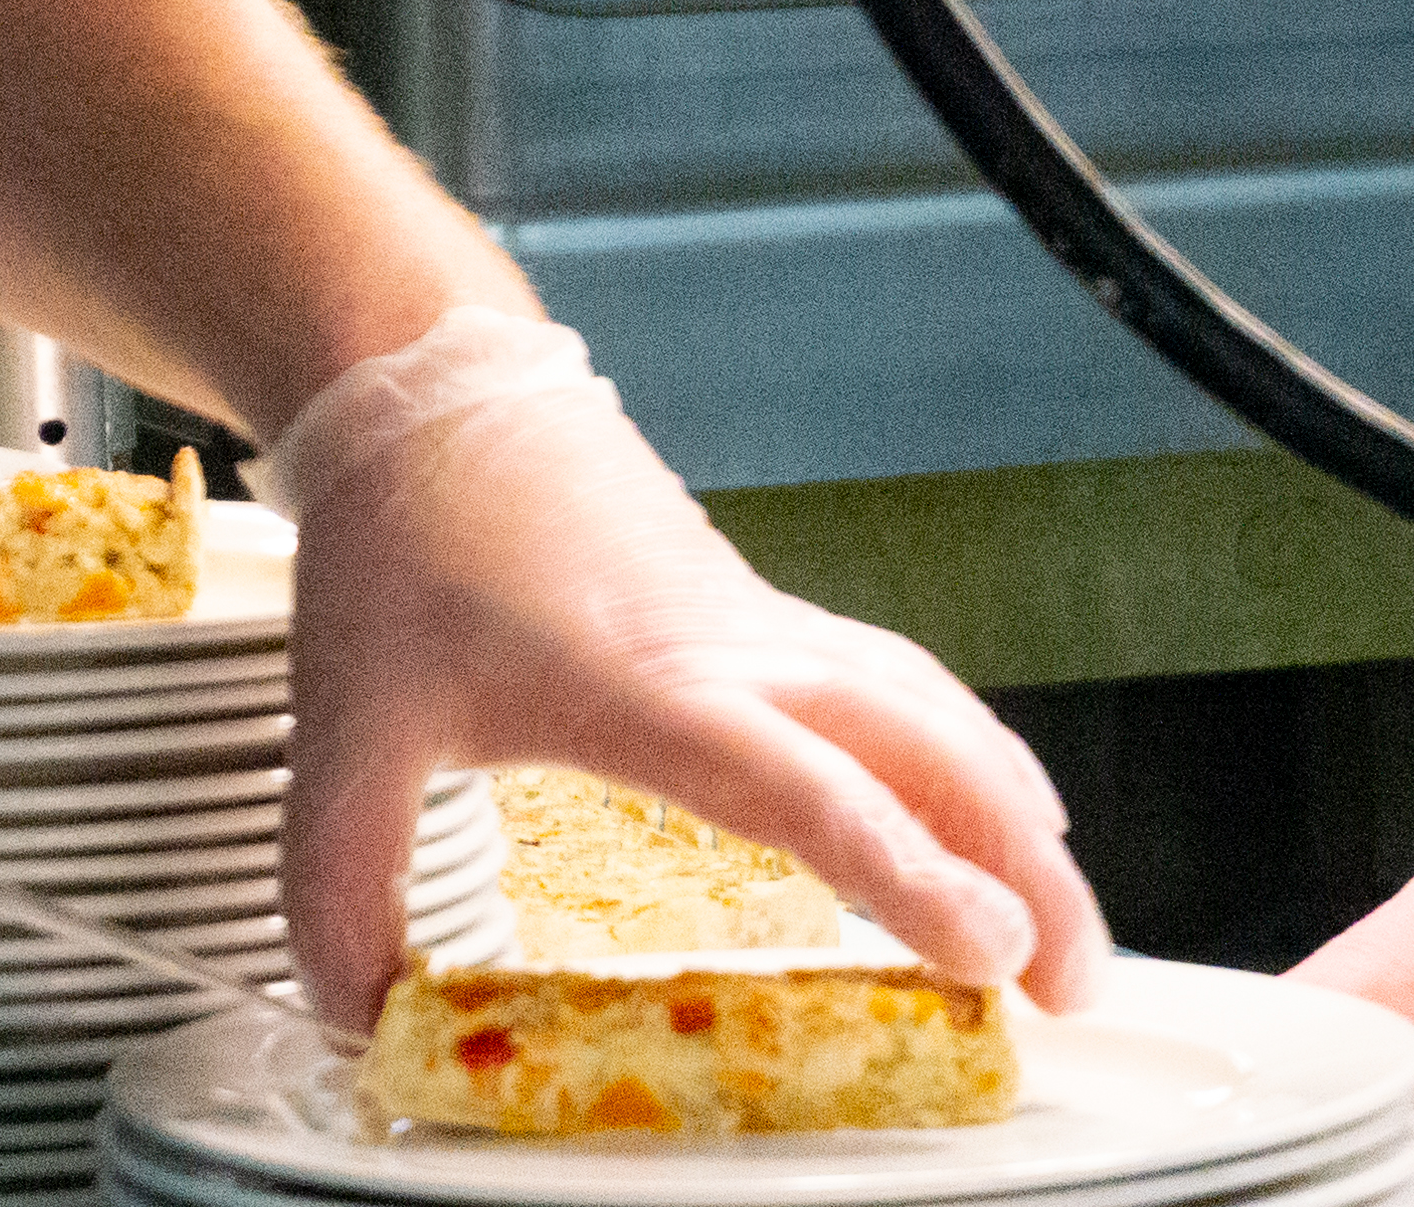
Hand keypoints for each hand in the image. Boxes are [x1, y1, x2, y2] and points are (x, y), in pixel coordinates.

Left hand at [268, 309, 1106, 1025]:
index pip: (794, 783)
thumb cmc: (403, 543)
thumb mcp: (343, 729)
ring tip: (1061, 938)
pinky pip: (900, 690)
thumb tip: (359, 1017)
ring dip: (1010, 821)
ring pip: (928, 714)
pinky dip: (970, 761)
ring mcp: (759, 627)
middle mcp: (726, 649)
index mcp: (636, 681)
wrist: (428, 396)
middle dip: (1017, 869)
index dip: (898, 867)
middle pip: (917, 749)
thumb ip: (341, 887)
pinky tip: (1003, 820)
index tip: (984, 944)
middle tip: (1072, 986)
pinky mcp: (763, 619)